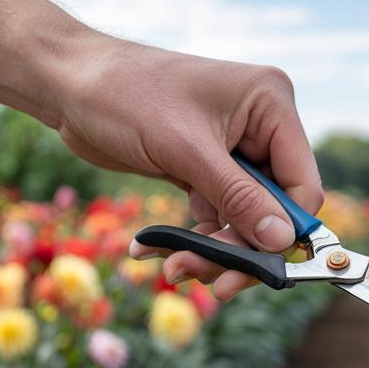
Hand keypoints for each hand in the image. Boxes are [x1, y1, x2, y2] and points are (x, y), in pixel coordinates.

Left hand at [53, 36, 322, 299]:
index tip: (259, 267)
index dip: (285, 230)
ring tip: (173, 265)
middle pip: (272, 209)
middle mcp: (260, 127)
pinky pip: (214, 214)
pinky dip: (191, 237)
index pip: (301, 184)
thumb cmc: (124, 96)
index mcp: (271, 105)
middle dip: (241, 247)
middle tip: (215, 284)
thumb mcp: (186, 150)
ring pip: (241, 219)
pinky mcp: (204, 167)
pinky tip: (155, 250)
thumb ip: (239, 197)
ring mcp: (232, 150)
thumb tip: (282, 241)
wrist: (67, 84)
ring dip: (211, 249)